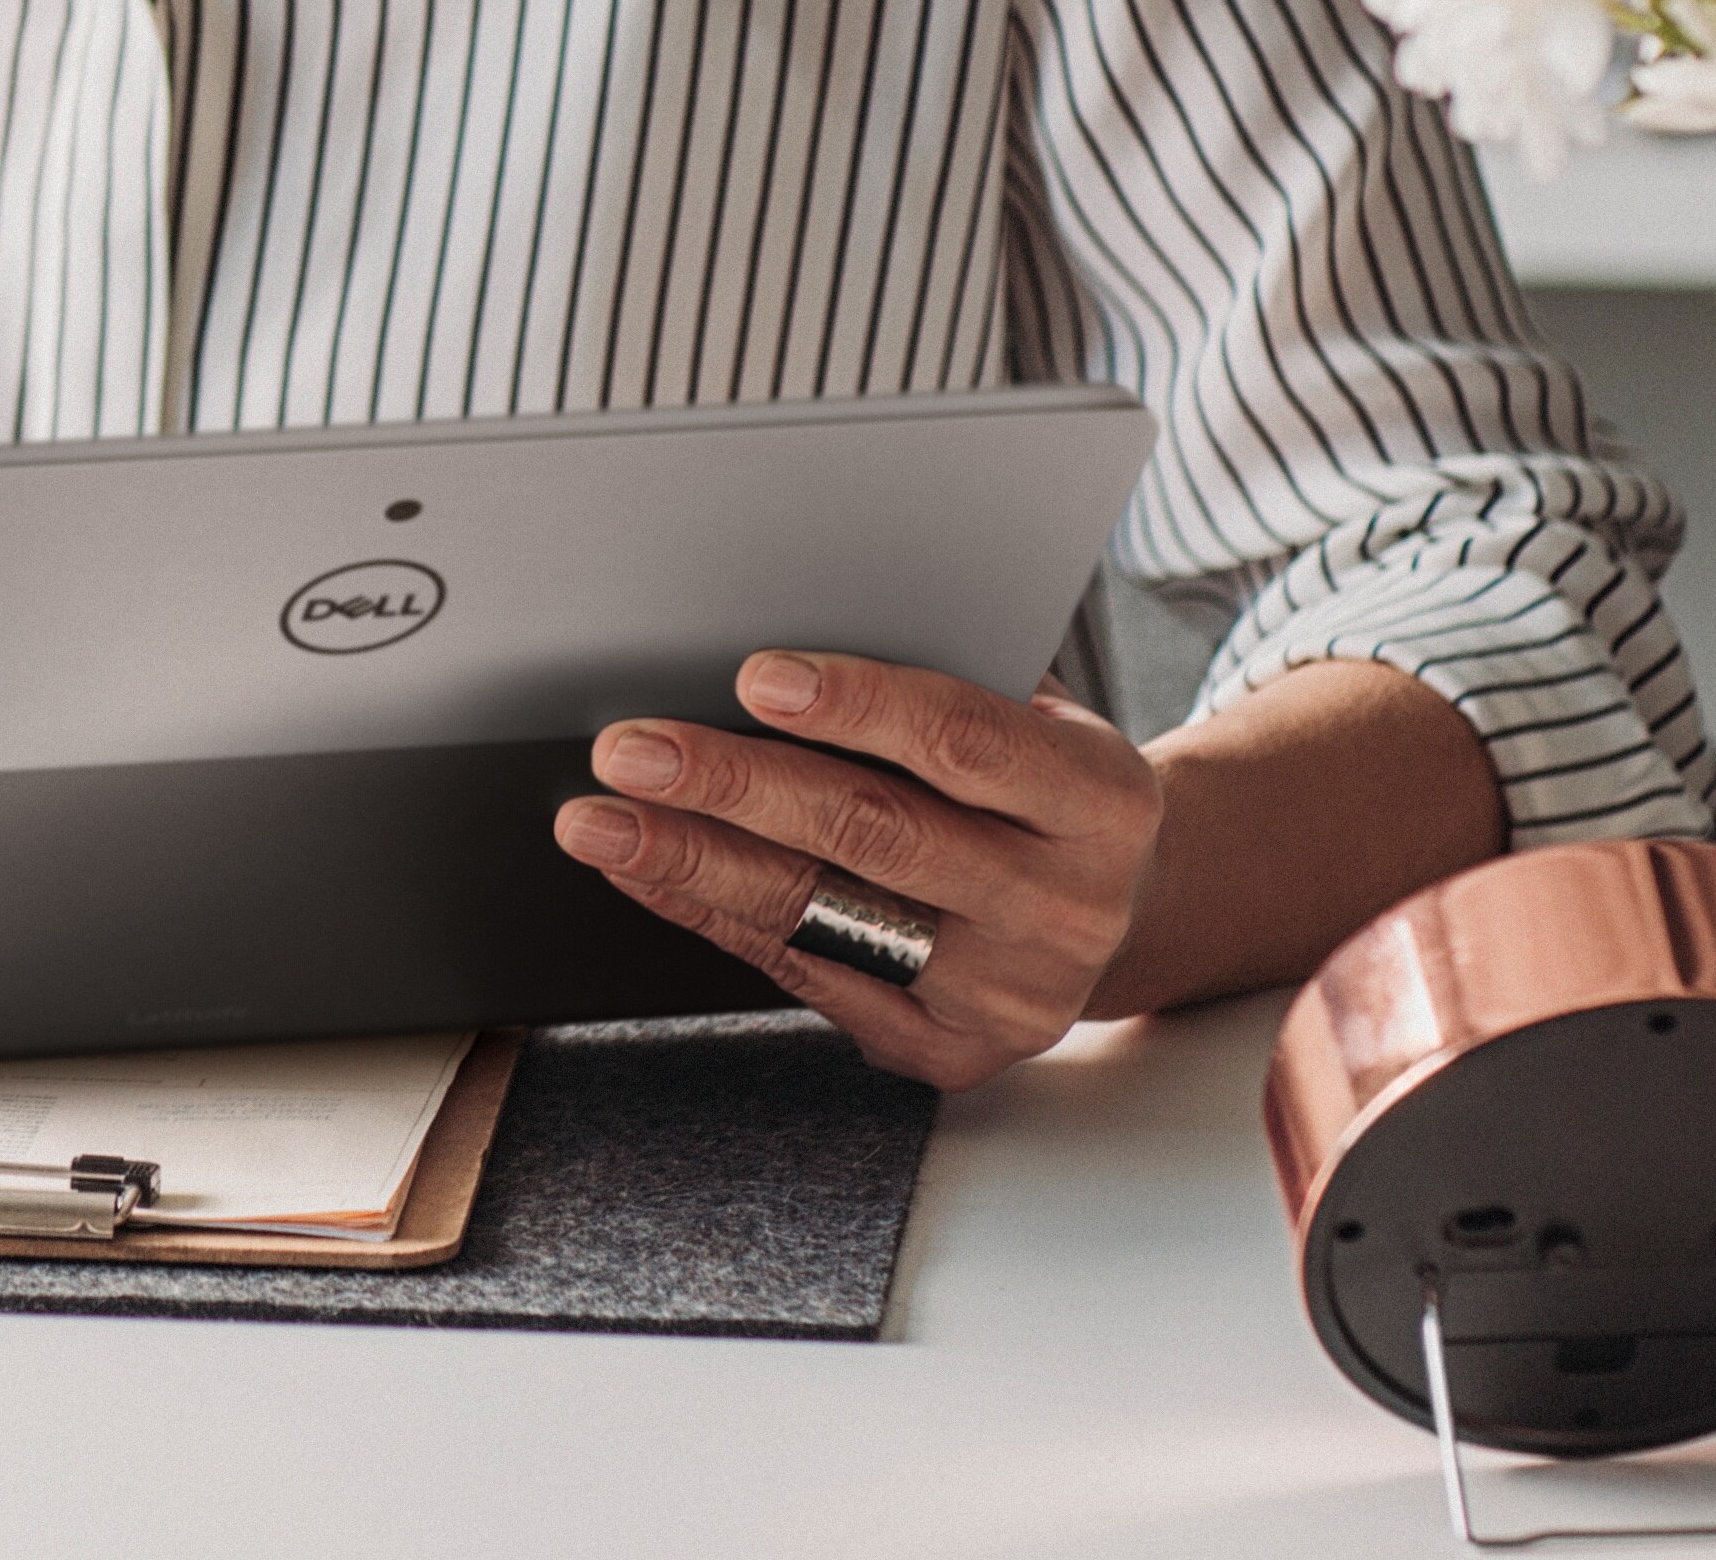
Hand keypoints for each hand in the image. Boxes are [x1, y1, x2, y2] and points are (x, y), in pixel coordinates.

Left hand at [552, 648, 1161, 1090]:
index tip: (752, 677)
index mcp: (1100, 803)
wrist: (1116, 914)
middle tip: (630, 751)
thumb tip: (775, 663)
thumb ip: (940, 688)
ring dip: (693, 862)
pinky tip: (646, 873)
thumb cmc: (1038, 786)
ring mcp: (1007, 995)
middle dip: (735, 787)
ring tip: (599, 821)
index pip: (968, 742)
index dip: (858, 707)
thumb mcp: (1034, 719)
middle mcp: (1065, 910)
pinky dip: (711, 916)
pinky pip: (804, 975)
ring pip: (826, 917)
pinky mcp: (946, 1051)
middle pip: (877, 836)